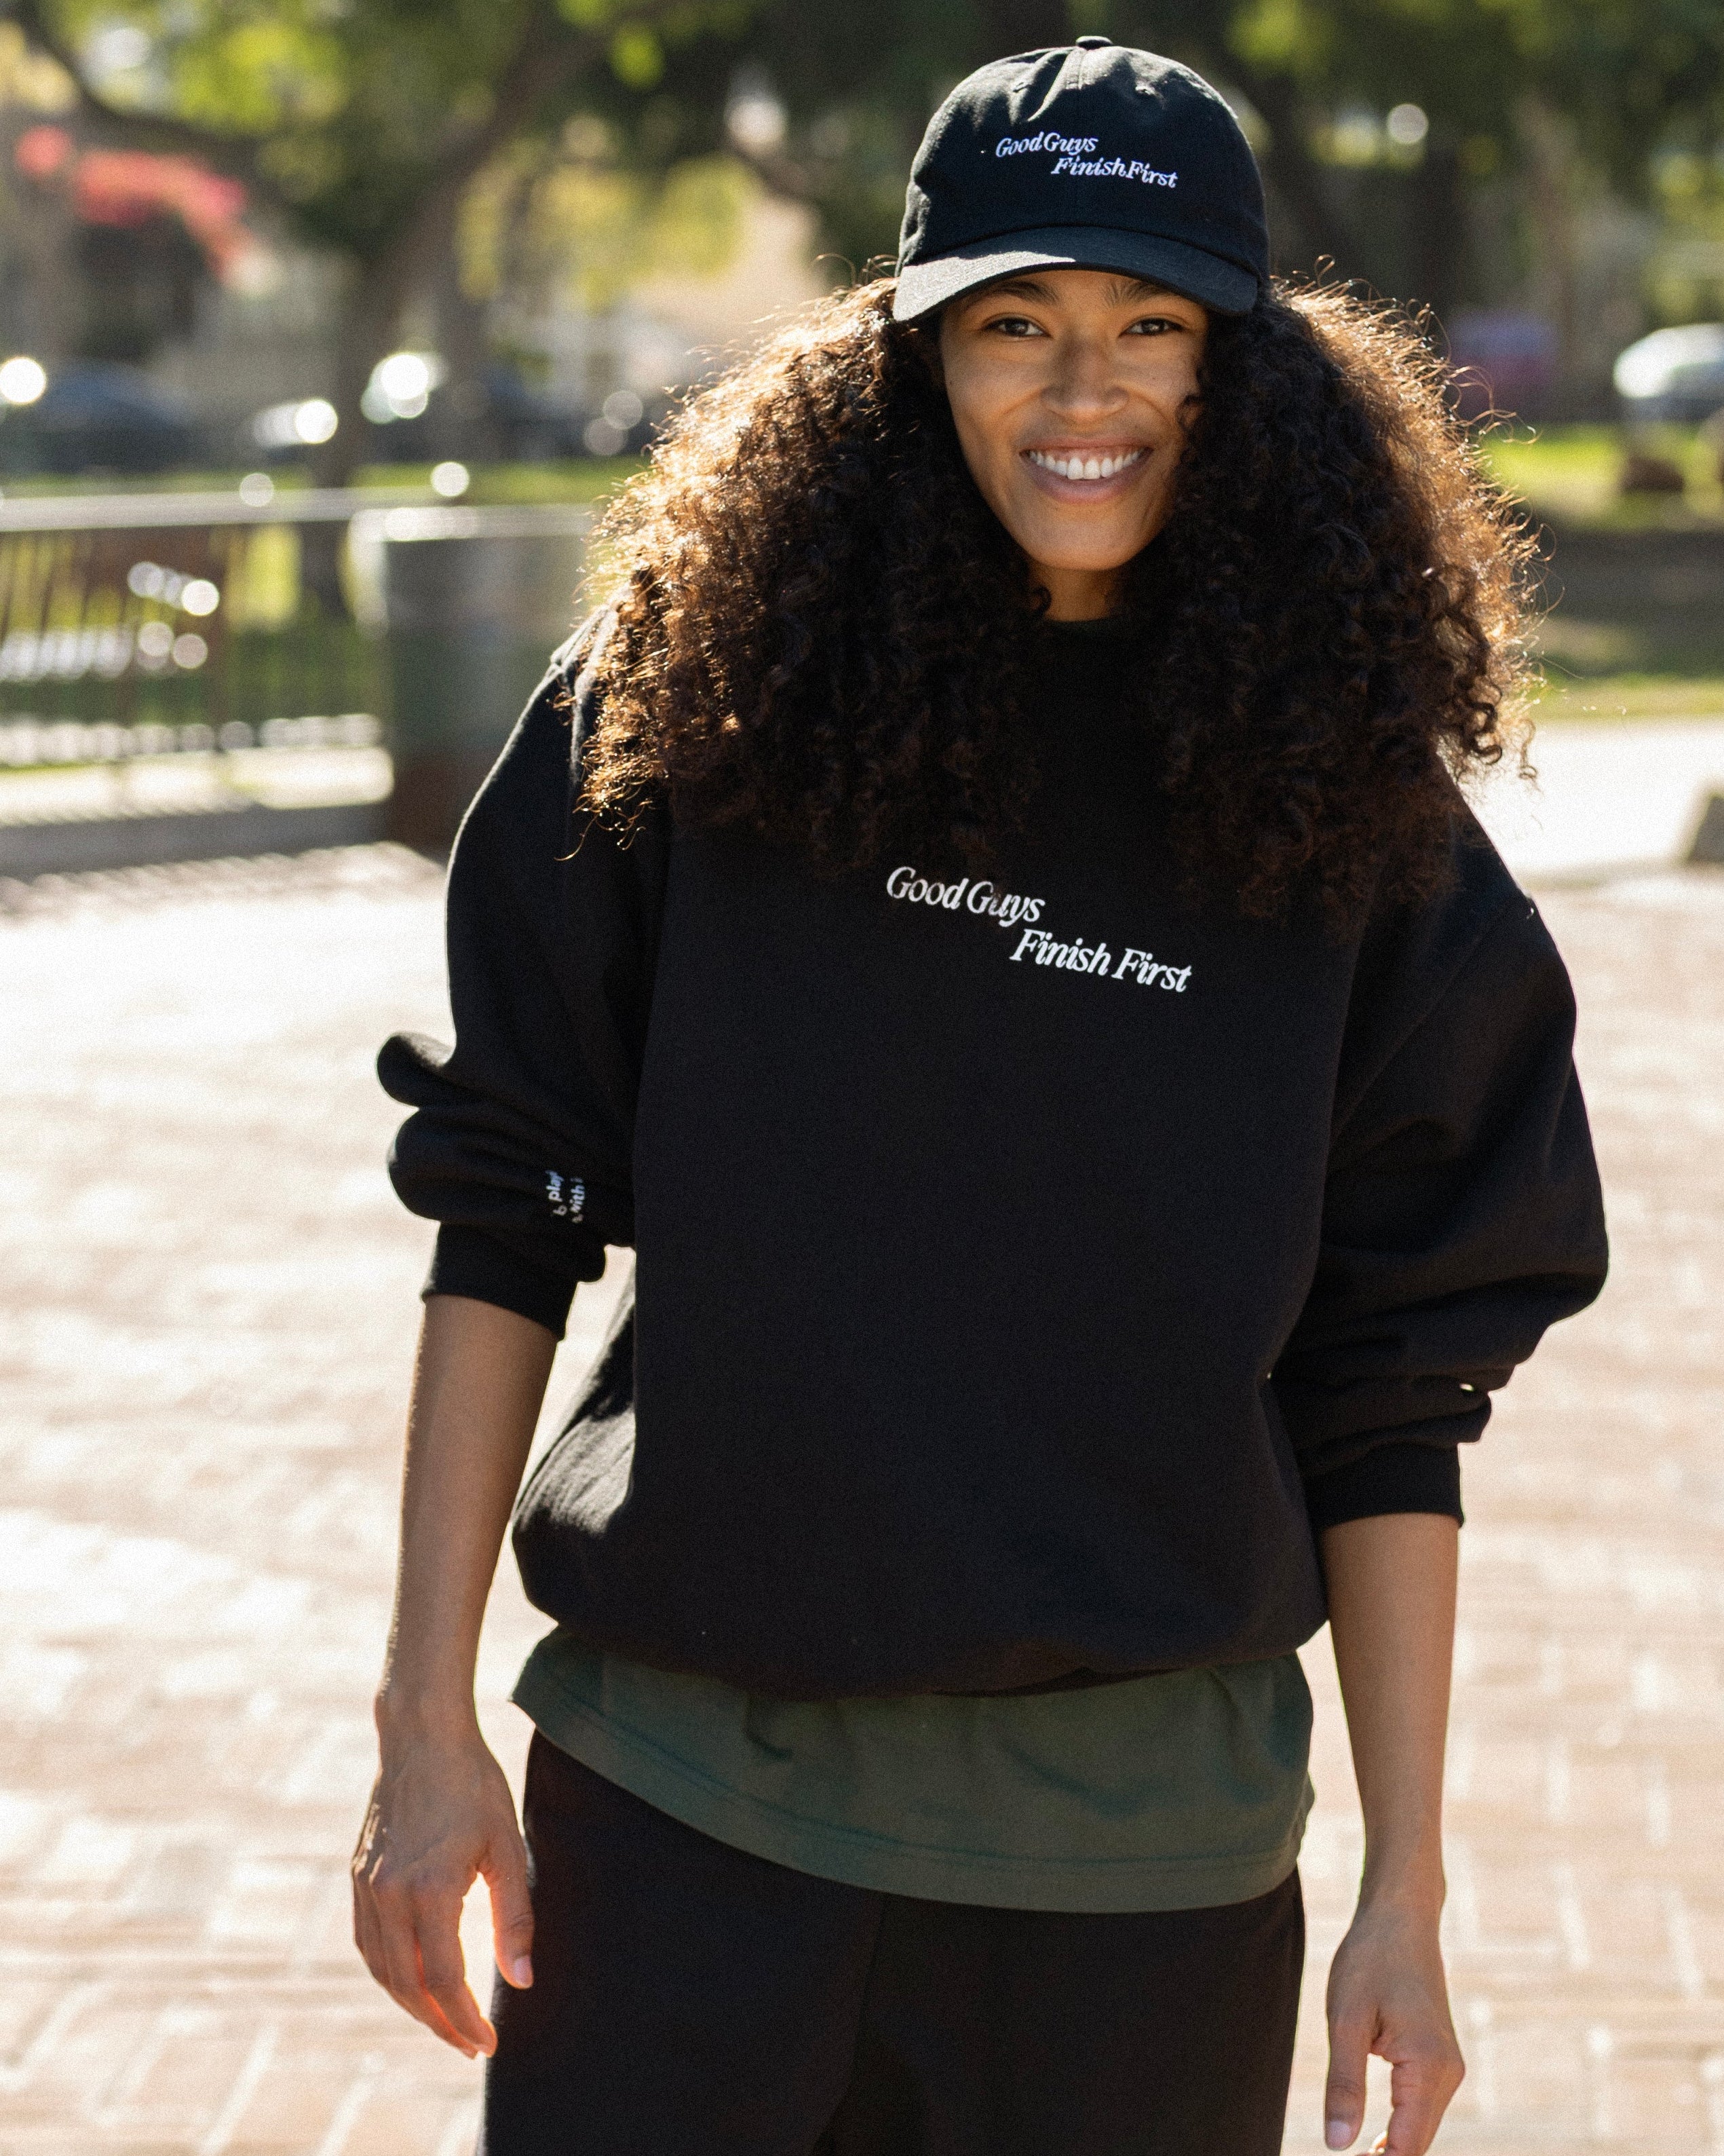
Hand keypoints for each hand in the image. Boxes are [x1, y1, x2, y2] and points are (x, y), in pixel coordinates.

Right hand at [351, 1721, 533, 2056]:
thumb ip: (514, 1918)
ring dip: (411, 2004)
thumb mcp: (508, 1847)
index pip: (443, 1980)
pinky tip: (412, 1980)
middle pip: (407, 1986)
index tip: (487, 2043)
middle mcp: (388, 1895)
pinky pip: (368, 1943)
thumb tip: (521, 1981)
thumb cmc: (473, 1786)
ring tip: (445, 2020)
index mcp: (429, 1890)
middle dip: (439, 2023)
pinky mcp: (358, 1877)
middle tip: (469, 2044)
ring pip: (382, 1970)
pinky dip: (389, 1973)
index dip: (464, 2019)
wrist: (421, 1737)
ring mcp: (367, 1887)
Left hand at [1324, 1898, 1463, 2155]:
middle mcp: (1448, 2073)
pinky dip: (1399, 2127)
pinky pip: (1421, 2107)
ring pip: (1420, 2127)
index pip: (1407, 2146)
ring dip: (1393, 2149)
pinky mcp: (1438, 2059)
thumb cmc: (1369, 1961)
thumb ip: (1343, 2084)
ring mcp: (1447, 2066)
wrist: (1400, 1917)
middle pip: (1417, 2143)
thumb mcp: (1345, 2020)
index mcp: (1428, 2066)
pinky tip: (1375, 2143)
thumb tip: (1337, 2146)